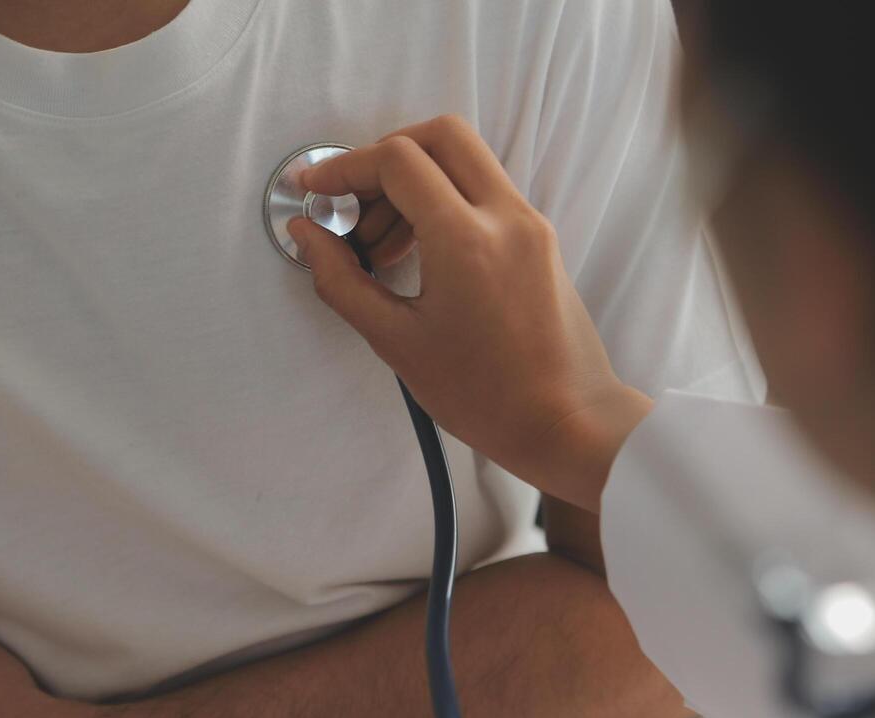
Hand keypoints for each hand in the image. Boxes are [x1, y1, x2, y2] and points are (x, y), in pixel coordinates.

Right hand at [291, 115, 651, 512]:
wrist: (568, 424)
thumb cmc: (486, 397)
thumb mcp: (397, 343)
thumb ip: (342, 281)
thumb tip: (306, 233)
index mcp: (467, 240)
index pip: (399, 161)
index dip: (345, 166)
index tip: (315, 189)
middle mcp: (506, 217)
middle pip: (439, 136)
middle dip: (385, 158)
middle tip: (354, 207)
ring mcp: (530, 224)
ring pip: (465, 161)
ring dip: (415, 183)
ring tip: (381, 249)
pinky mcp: (540, 240)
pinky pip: (485, 192)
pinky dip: (445, 202)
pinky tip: (418, 255)